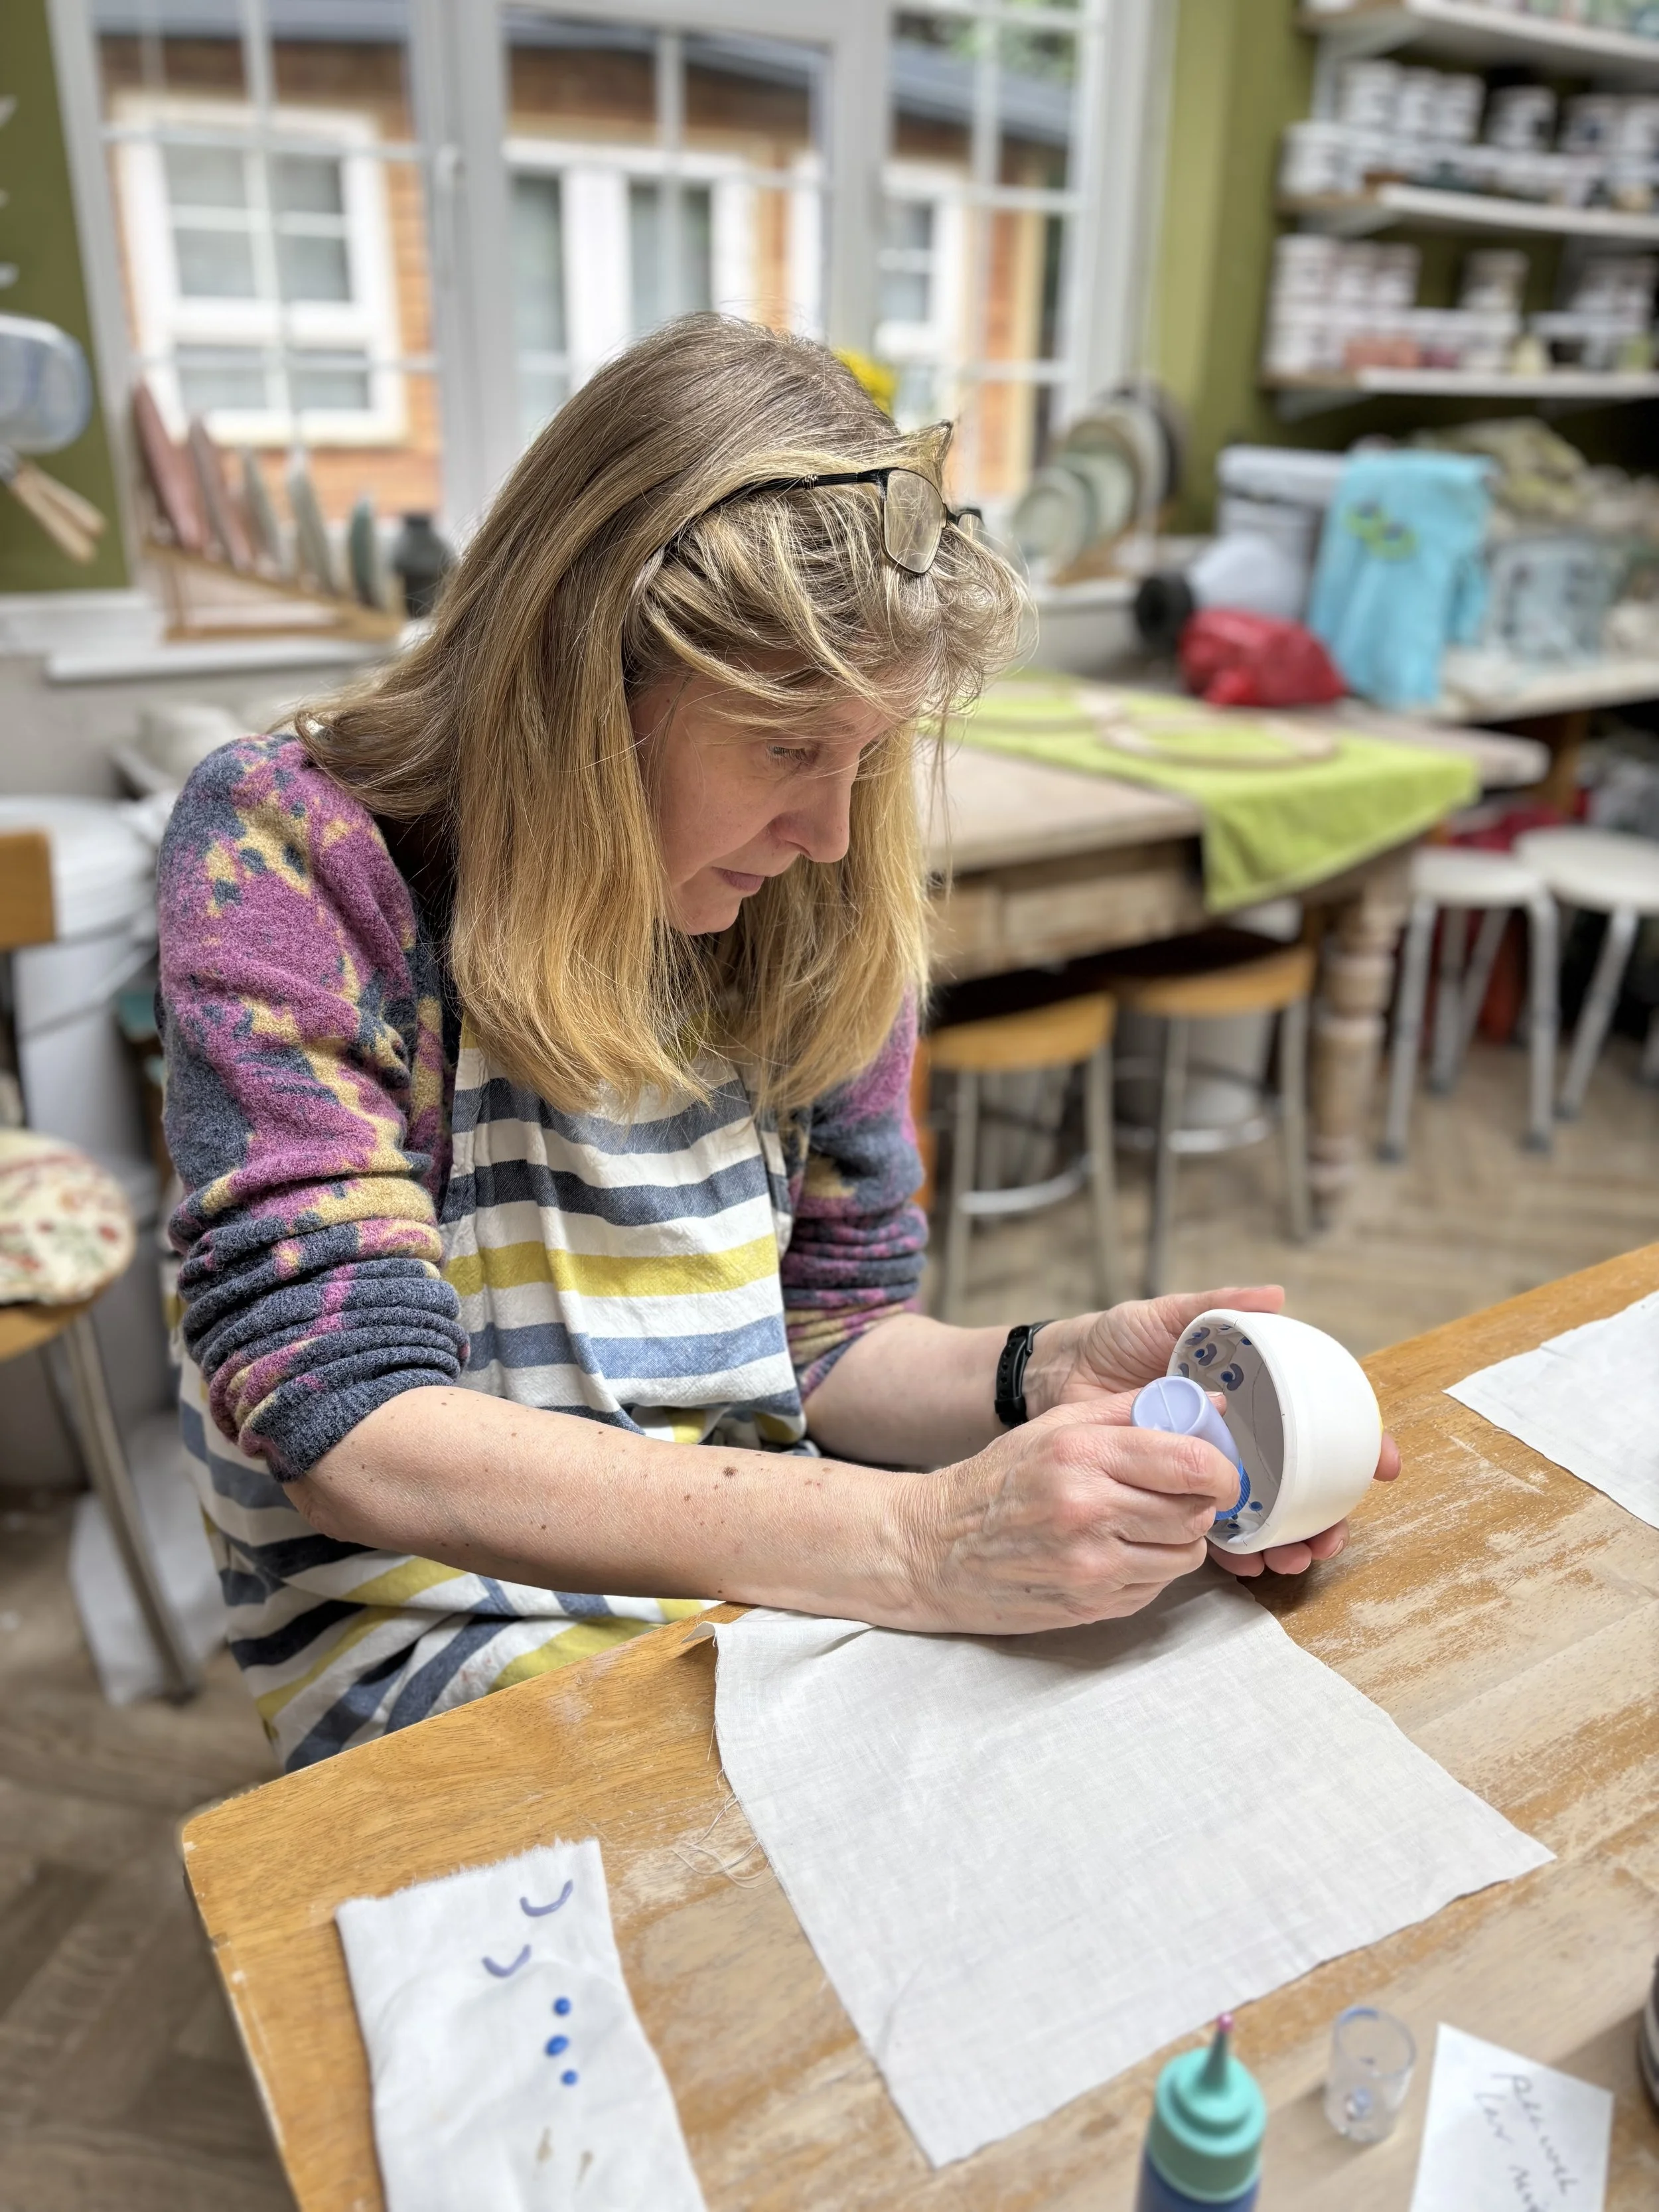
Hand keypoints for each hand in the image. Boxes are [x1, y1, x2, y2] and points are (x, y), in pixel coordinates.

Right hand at [898, 1398, 1241, 1634]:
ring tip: (1146, 1522)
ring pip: (1186, 1555)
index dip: (1221, 1468)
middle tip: (1181, 1493)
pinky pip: (1157, 1587)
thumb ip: (1131, 1410)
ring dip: (1180, 1538)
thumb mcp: (1055, 1426)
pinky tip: (1118, 1550)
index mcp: (1081, 1455)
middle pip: (1197, 1512)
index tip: (1218, 1468)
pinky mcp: (1091, 1605)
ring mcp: (1090, 1566)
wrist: (933, 1550)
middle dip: (1201, 1502)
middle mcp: (1088, 1511)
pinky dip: (1151, 1568)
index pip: (1190, 1463)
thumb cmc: (997, 1481)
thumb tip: (1209, 1406)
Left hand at [1024, 1286, 1400, 1580]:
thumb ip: (1215, 1306)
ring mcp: (1210, 1468)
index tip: (1383, 1464)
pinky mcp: (1175, 1495)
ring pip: (1268, 1513)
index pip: (1318, 1421)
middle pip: (1304, 1480)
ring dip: (1292, 1539)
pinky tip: (1255, 1564)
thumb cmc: (1114, 1340)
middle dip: (1330, 1511)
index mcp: (1249, 1395)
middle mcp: (1239, 1434)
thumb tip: (1275, 1296)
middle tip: (1336, 1531)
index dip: (1358, 1444)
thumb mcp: (1165, 1316)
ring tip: (1300, 1554)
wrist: (1059, 1375)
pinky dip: (1240, 1550)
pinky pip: (1217, 1530)